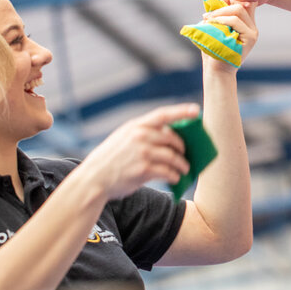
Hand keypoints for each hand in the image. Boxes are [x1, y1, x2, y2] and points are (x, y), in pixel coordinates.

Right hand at [76, 103, 200, 198]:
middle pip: (172, 138)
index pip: (163, 114)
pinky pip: (168, 171)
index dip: (181, 111)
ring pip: (173, 156)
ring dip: (182, 164)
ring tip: (186, 169)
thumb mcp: (123, 138)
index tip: (196, 110)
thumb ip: (143, 134)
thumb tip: (171, 137)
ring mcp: (142, 153)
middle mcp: (140, 137)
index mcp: (135, 126)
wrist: (94, 179)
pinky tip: (176, 178)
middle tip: (186, 154)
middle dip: (183, 147)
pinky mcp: (144, 170)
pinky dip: (175, 175)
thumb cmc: (112, 159)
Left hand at [202, 0, 258, 67]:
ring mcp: (253, 32)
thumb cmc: (214, 50)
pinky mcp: (252, 38)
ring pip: (238, 10)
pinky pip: (236, 21)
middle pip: (240, 4)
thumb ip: (221, 11)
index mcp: (245, 23)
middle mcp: (251, 26)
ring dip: (220, 12)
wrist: (217, 69)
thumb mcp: (215, 26)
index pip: (244, 3)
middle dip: (221, 6)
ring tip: (208, 19)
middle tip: (206, 15)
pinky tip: (213, 24)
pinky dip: (223, 20)